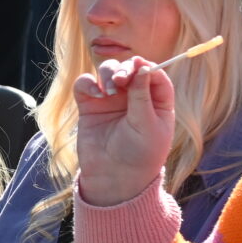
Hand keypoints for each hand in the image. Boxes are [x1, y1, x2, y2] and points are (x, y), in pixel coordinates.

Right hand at [73, 57, 175, 206]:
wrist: (113, 178)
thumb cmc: (139, 155)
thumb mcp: (148, 126)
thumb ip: (142, 96)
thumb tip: (143, 67)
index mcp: (156, 103)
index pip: (154, 75)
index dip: (146, 67)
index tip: (138, 65)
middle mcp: (133, 98)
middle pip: (128, 69)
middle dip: (123, 69)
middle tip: (120, 80)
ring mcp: (110, 100)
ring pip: (106, 72)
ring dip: (106, 74)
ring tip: (107, 90)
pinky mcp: (89, 105)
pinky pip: (85, 84)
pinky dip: (88, 83)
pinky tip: (95, 95)